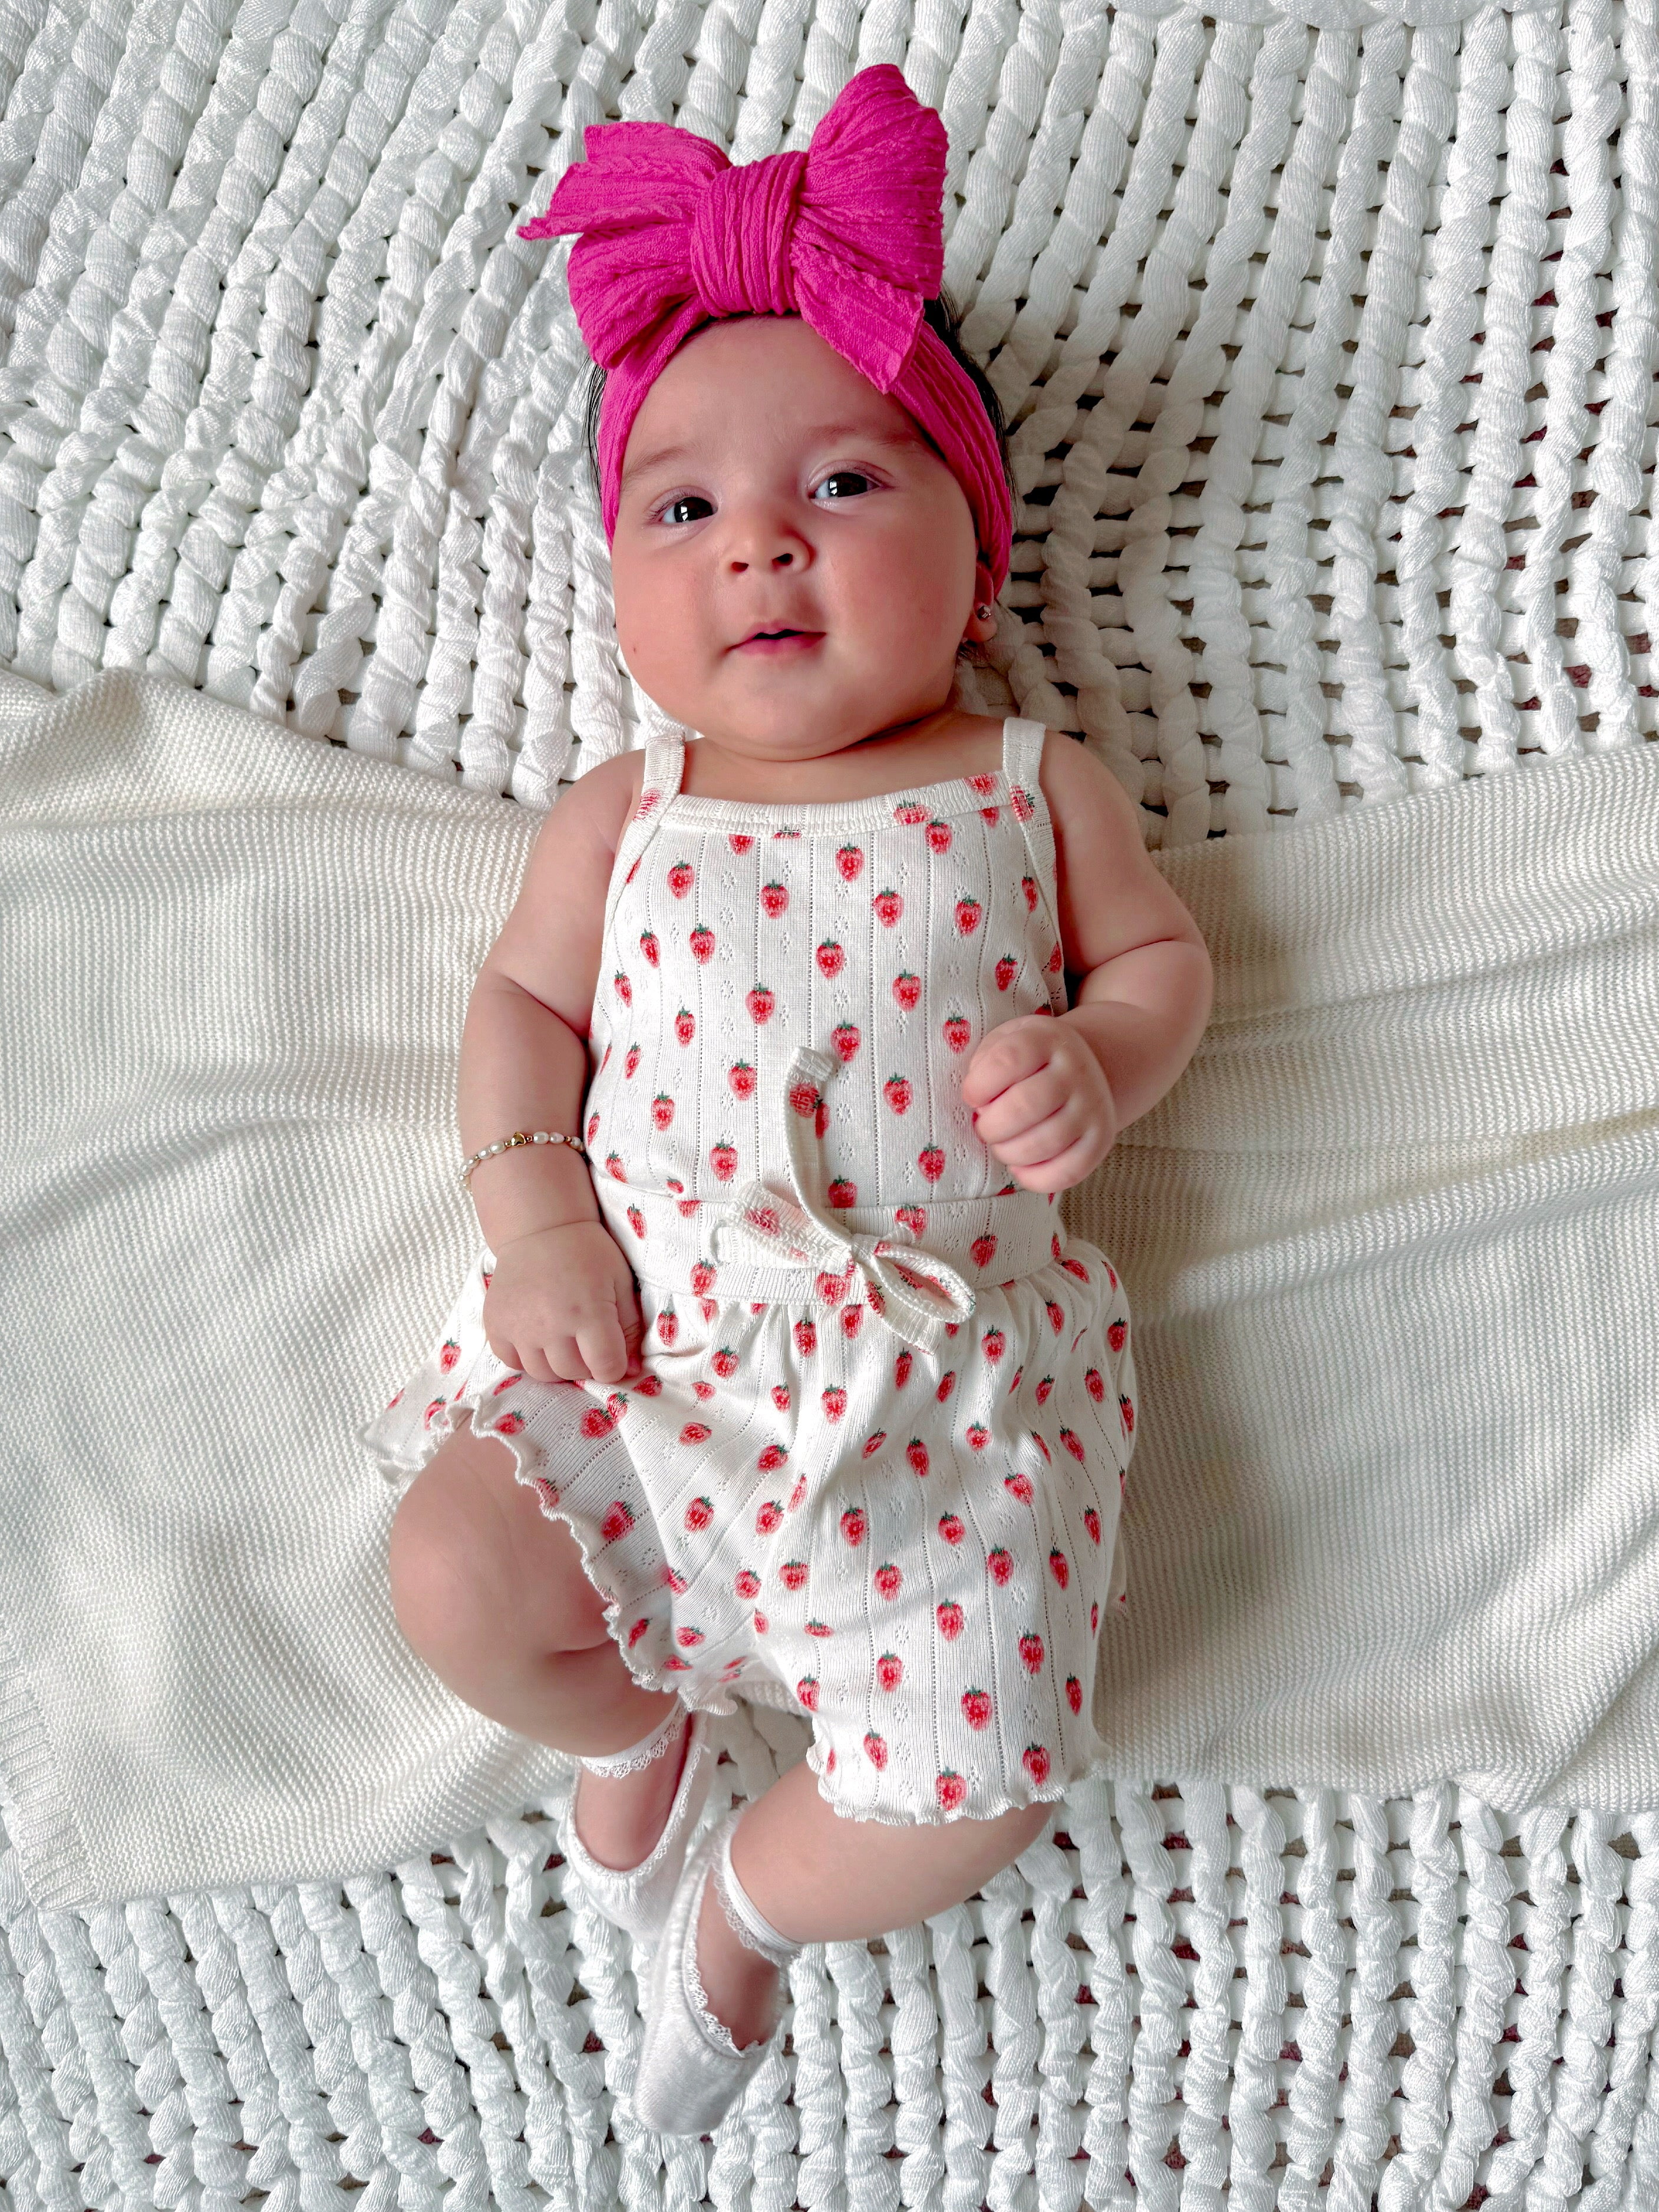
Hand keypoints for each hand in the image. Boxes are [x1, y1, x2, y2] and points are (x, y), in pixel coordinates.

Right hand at [483, 1220, 646, 1385]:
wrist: (539, 1229)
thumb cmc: (587, 1252)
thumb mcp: (620, 1283)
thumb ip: (629, 1328)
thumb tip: (631, 1370)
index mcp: (589, 1313)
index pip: (606, 1367)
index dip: (614, 1366)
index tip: (612, 1354)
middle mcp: (551, 1325)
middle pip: (574, 1372)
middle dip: (587, 1365)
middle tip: (587, 1343)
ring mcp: (519, 1328)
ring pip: (543, 1374)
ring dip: (558, 1365)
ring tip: (564, 1341)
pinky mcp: (496, 1326)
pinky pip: (513, 1362)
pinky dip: (527, 1358)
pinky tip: (538, 1338)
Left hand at [960, 1015, 1118, 1192]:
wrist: (1083, 1071)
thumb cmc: (1030, 1062)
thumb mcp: (1006, 1042)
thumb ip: (985, 1063)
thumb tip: (977, 1103)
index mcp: (1047, 1039)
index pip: (1008, 1061)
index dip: (978, 1085)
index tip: (971, 1097)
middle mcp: (1076, 1071)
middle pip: (1025, 1106)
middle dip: (991, 1126)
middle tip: (985, 1127)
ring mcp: (1093, 1107)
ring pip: (1045, 1143)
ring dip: (1008, 1152)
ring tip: (1001, 1145)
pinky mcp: (1100, 1141)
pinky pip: (1067, 1172)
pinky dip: (1033, 1178)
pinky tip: (1019, 1166)